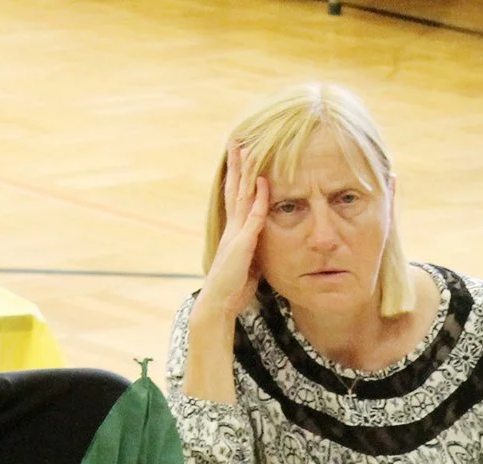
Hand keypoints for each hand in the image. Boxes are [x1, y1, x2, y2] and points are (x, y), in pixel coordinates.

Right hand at [197, 141, 270, 325]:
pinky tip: (263, 182)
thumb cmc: (234, 288)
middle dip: (237, 164)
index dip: (239, 176)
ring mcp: (236, 233)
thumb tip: (263, 246)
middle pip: (235, 188)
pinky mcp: (242, 244)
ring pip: (242, 195)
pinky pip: (254, 217)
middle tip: (238, 140)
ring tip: (248, 148)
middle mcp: (233, 227)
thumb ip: (255, 250)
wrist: (219, 303)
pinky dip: (259, 198)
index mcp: (235, 231)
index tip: (241, 156)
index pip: (237, 197)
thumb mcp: (249, 264)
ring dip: (245, 172)